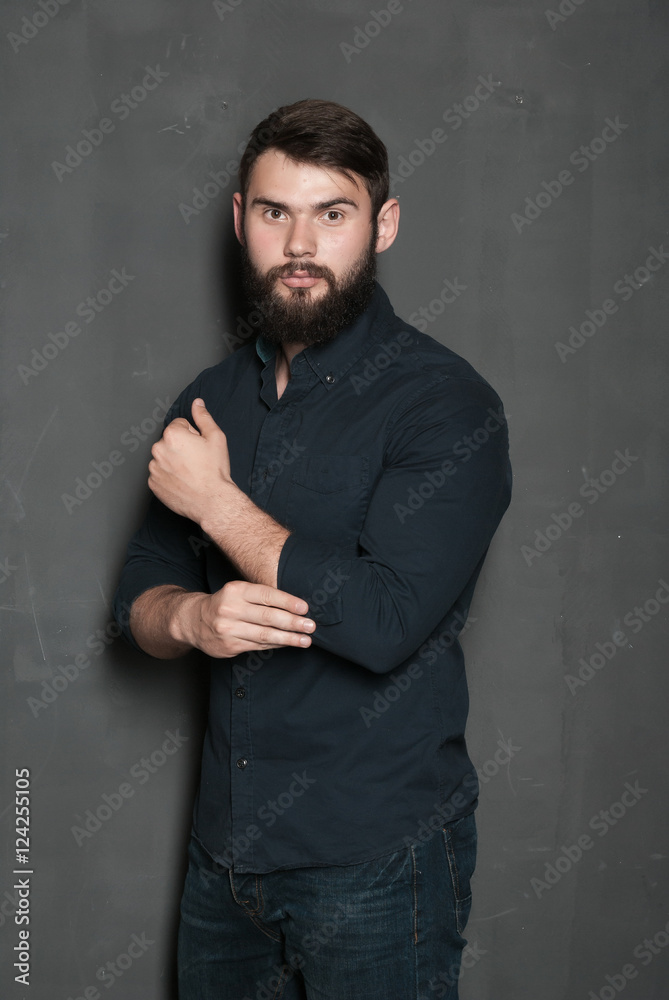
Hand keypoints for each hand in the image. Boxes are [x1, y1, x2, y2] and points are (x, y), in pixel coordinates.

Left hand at [148, 398, 231, 523]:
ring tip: (190, 473)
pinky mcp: (153, 484)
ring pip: (164, 458)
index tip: (199, 447)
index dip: (192, 435)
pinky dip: (168, 477)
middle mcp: (158, 449)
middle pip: (169, 441)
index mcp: (172, 434)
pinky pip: (159, 474)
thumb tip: (197, 403)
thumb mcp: (216, 438)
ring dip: (173, 462)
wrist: (212, 500)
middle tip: (196, 461)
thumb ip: (203, 417)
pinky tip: (182, 482)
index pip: (180, 425)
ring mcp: (154, 468)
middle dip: (181, 447)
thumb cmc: (214, 471)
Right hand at [175, 580, 315, 657]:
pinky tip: (288, 643)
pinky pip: (258, 646)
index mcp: (236, 591)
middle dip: (293, 623)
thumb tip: (295, 606)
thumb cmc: (224, 603)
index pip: (266, 595)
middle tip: (311, 626)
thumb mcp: (238, 592)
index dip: (288, 602)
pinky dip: (276, 645)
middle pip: (268, 617)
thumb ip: (261, 597)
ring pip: (265, 635)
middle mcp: (230, 609)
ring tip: (305, 640)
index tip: (305, 608)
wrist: (193, 620)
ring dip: (288, 638)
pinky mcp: (229, 646)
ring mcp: (228, 630)